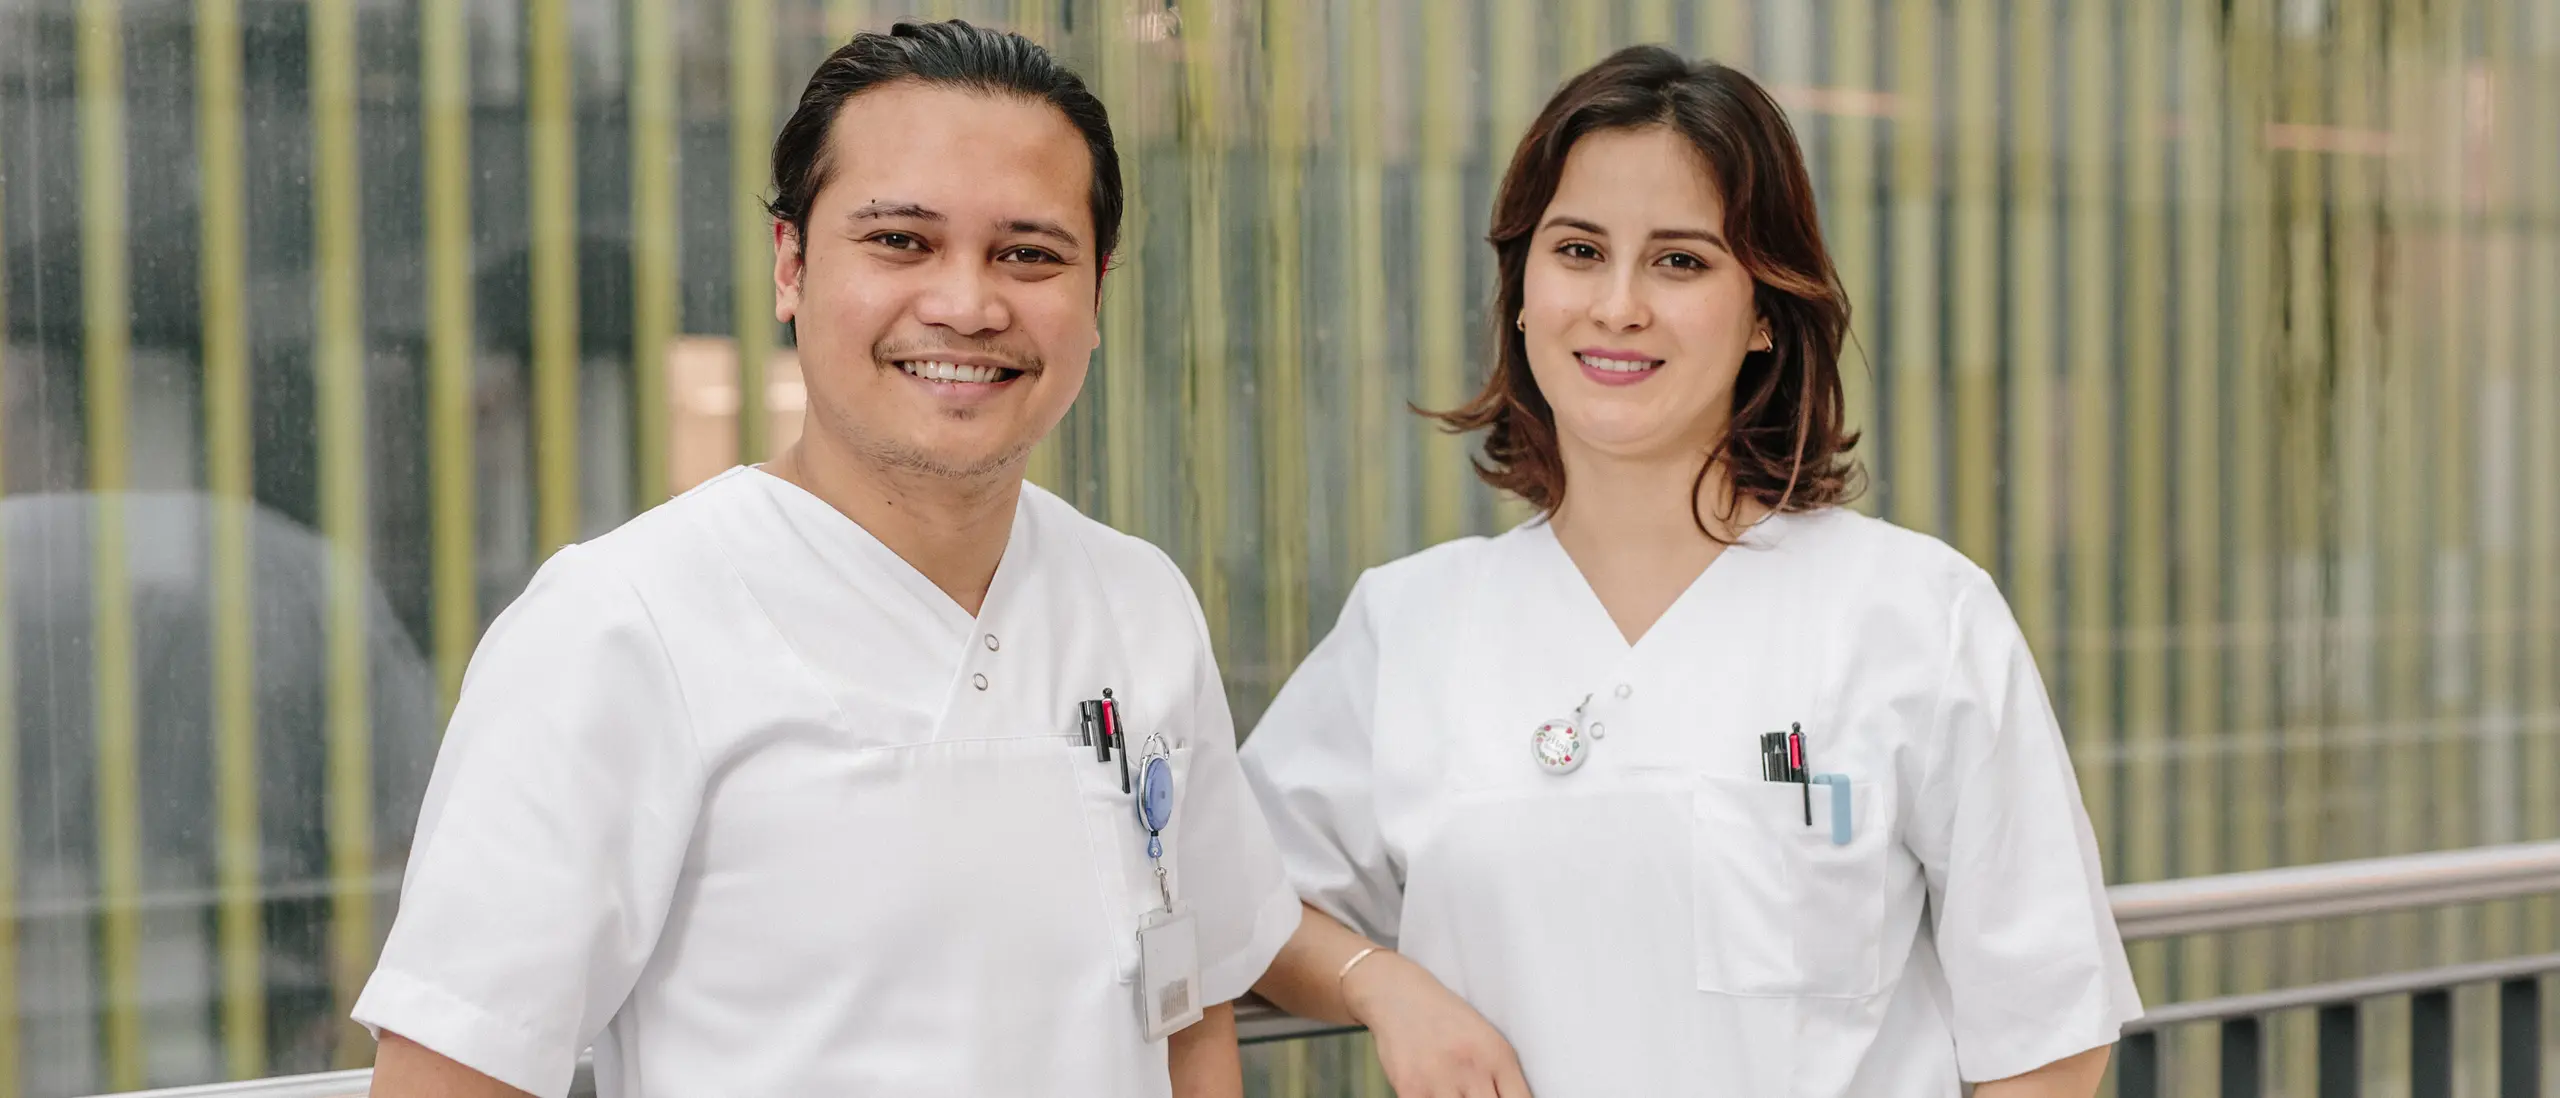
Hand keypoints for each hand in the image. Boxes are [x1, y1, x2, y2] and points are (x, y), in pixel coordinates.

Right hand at [1341, 951, 1532, 1097]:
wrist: (1397, 994)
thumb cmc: (1446, 1018)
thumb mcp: (1486, 1038)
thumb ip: (1502, 1077)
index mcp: (1498, 1055)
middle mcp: (1472, 1068)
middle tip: (1475, 1095)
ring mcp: (1440, 1080)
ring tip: (1453, 1092)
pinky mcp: (1410, 1089)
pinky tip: (1433, 1092)